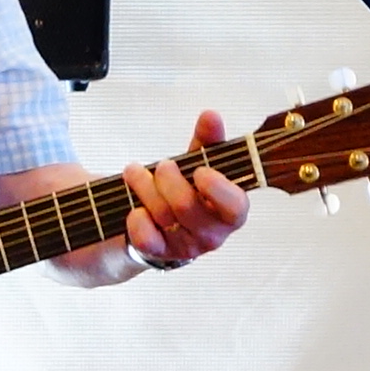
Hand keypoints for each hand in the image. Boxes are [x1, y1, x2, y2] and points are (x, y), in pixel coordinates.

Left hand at [122, 114, 254, 271]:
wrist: (158, 223)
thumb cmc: (187, 190)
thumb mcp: (199, 163)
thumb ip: (208, 141)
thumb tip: (211, 116)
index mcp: (230, 212)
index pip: (235, 208)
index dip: (218, 189)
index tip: (200, 170)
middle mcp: (212, 234)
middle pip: (186, 206)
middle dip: (167, 179)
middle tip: (161, 164)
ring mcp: (185, 247)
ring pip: (163, 215)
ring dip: (144, 186)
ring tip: (134, 171)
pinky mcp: (159, 254)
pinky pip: (145, 238)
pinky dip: (136, 218)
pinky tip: (135, 207)